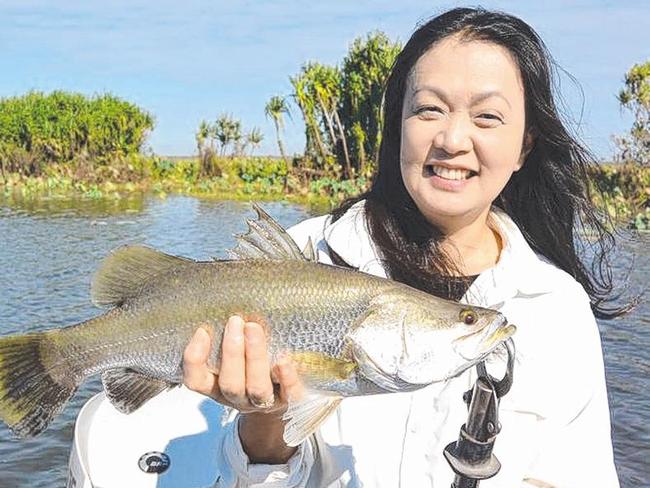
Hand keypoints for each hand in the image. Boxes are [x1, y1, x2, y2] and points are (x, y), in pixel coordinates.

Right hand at [183, 315, 303, 462]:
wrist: (286, 395)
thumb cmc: (254, 364)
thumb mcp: (235, 352)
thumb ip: (227, 336)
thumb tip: (226, 302)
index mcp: (218, 387)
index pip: (197, 381)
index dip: (195, 360)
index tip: (202, 331)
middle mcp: (239, 398)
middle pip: (230, 384)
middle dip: (231, 352)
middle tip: (235, 322)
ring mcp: (265, 403)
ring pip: (257, 388)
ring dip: (254, 357)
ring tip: (254, 328)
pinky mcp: (290, 401)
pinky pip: (289, 394)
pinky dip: (286, 377)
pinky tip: (284, 359)